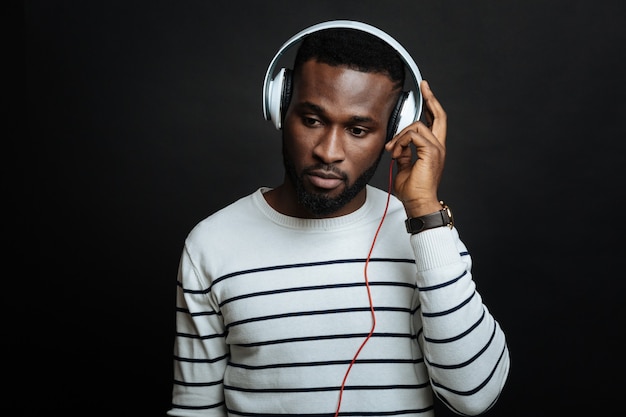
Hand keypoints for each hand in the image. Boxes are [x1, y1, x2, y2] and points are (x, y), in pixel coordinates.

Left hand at [384, 80, 446, 216]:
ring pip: (417, 126)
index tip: (426, 92)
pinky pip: (413, 135)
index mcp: (434, 149)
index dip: (432, 105)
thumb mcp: (404, 167)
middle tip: (424, 86)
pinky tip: (395, 152)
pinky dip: (401, 141)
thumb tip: (398, 146)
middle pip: (439, 115)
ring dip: (400, 136)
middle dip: (430, 98)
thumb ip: (404, 153)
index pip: (436, 121)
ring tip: (393, 150)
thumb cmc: (413, 190)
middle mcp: (439, 146)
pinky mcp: (431, 152)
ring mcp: (437, 149)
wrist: (418, 202)